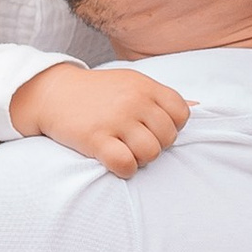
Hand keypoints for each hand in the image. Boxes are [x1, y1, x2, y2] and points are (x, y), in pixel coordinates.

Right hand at [8, 58, 190, 176]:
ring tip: (125, 151)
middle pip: (167, 137)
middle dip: (155, 145)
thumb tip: (200, 106)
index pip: (181, 113)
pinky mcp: (96, 138)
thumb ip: (162, 96)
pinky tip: (114, 161)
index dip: (172, 127)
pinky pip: (126, 164)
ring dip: (140, 159)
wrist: (52, 92)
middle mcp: (134, 100)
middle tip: (135, 142)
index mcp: (145, 86)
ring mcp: (115, 119)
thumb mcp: (131, 82)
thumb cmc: (96, 92)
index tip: (153, 129)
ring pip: (151, 153)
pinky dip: (125, 168)